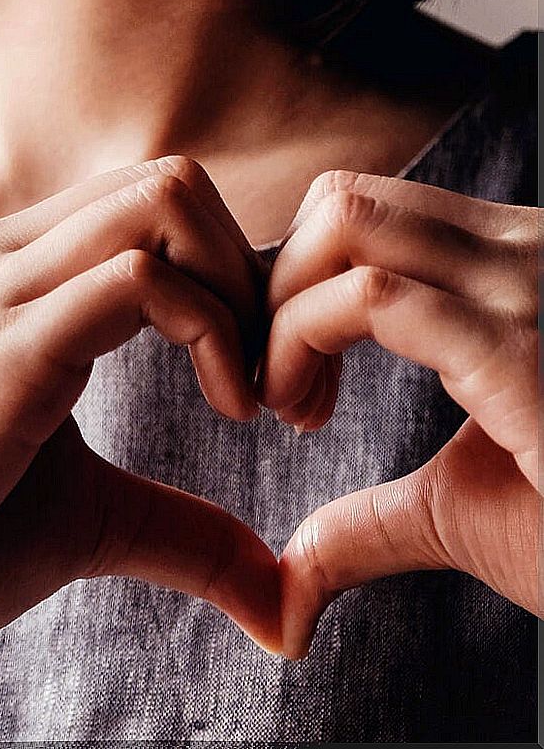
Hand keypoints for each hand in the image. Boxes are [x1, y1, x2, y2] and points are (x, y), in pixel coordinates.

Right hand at [0, 157, 282, 677]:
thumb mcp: (94, 520)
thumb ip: (187, 532)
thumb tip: (284, 603)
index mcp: (11, 277)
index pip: (153, 208)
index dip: (235, 280)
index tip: (264, 381)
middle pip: (172, 181)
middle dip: (256, 273)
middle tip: (278, 380)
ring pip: (165, 202)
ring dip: (244, 294)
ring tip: (254, 397)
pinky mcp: (2, 348)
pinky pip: (142, 279)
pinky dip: (214, 330)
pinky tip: (228, 408)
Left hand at [260, 169, 539, 658]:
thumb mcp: (459, 513)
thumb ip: (365, 525)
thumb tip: (289, 588)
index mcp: (515, 276)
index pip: (365, 214)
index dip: (293, 283)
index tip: (287, 374)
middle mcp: (527, 258)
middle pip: (341, 202)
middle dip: (273, 286)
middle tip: (278, 387)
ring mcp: (533, 291)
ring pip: (346, 223)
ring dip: (278, 311)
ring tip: (291, 404)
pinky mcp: (525, 349)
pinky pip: (372, 298)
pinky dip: (297, 341)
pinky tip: (304, 413)